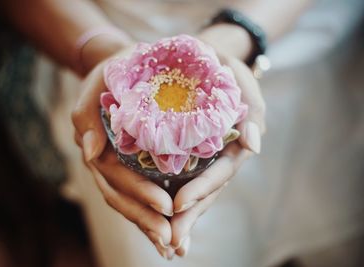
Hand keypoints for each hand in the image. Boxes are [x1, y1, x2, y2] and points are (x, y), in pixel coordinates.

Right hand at [71, 48, 176, 258]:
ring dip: (149, 224)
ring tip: (172, 245)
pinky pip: (140, 192)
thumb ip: (86, 116)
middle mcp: (106, 163)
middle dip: (145, 219)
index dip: (139, 194)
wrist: (117, 69)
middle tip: (170, 239)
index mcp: (98, 148)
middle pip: (122, 198)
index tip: (166, 207)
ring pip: (129, 201)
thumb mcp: (94, 85)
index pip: (116, 177)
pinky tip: (170, 228)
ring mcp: (118, 167)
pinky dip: (152, 212)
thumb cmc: (108, 75)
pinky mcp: (131, 166)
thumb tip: (88, 152)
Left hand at [170, 27, 265, 255]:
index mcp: (232, 144)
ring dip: (178, 217)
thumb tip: (254, 145)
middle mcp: (216, 156)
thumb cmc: (223, 67)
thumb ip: (252, 110)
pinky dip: (165, 195)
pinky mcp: (183, 154)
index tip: (178, 206)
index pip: (219, 174)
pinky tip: (153, 214)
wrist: (201, 58)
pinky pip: (175, 177)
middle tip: (169, 242)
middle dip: (188, 217)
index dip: (201, 191)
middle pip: (204, 192)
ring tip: (162, 242)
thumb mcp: (241, 80)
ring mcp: (200, 158)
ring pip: (190, 191)